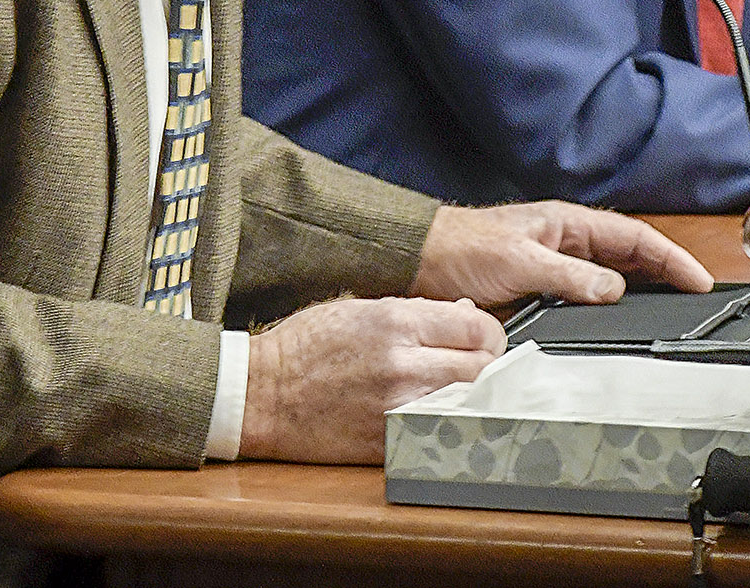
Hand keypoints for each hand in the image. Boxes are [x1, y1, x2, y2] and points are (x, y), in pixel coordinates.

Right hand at [240, 296, 506, 462]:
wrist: (261, 394)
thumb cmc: (304, 346)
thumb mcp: (359, 308)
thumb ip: (414, 312)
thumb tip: (463, 314)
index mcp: (395, 322)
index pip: (477, 326)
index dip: (488, 333)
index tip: (482, 338)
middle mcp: (401, 363)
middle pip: (482, 368)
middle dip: (486, 365)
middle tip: (475, 365)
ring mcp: (396, 406)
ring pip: (467, 403)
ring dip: (469, 396)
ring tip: (455, 389)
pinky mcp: (388, 441)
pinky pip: (438, 433)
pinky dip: (445, 424)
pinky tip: (434, 415)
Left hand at [408, 201, 712, 306]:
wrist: (415, 260)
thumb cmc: (458, 249)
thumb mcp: (517, 262)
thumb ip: (567, 277)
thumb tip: (613, 289)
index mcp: (565, 223)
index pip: (633, 237)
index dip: (669, 259)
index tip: (698, 280)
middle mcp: (564, 241)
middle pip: (628, 256)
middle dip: (665, 273)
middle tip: (696, 299)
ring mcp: (553, 264)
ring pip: (610, 277)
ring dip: (639, 291)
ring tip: (670, 311)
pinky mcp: (538, 288)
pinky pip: (585, 297)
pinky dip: (608, 308)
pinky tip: (616, 323)